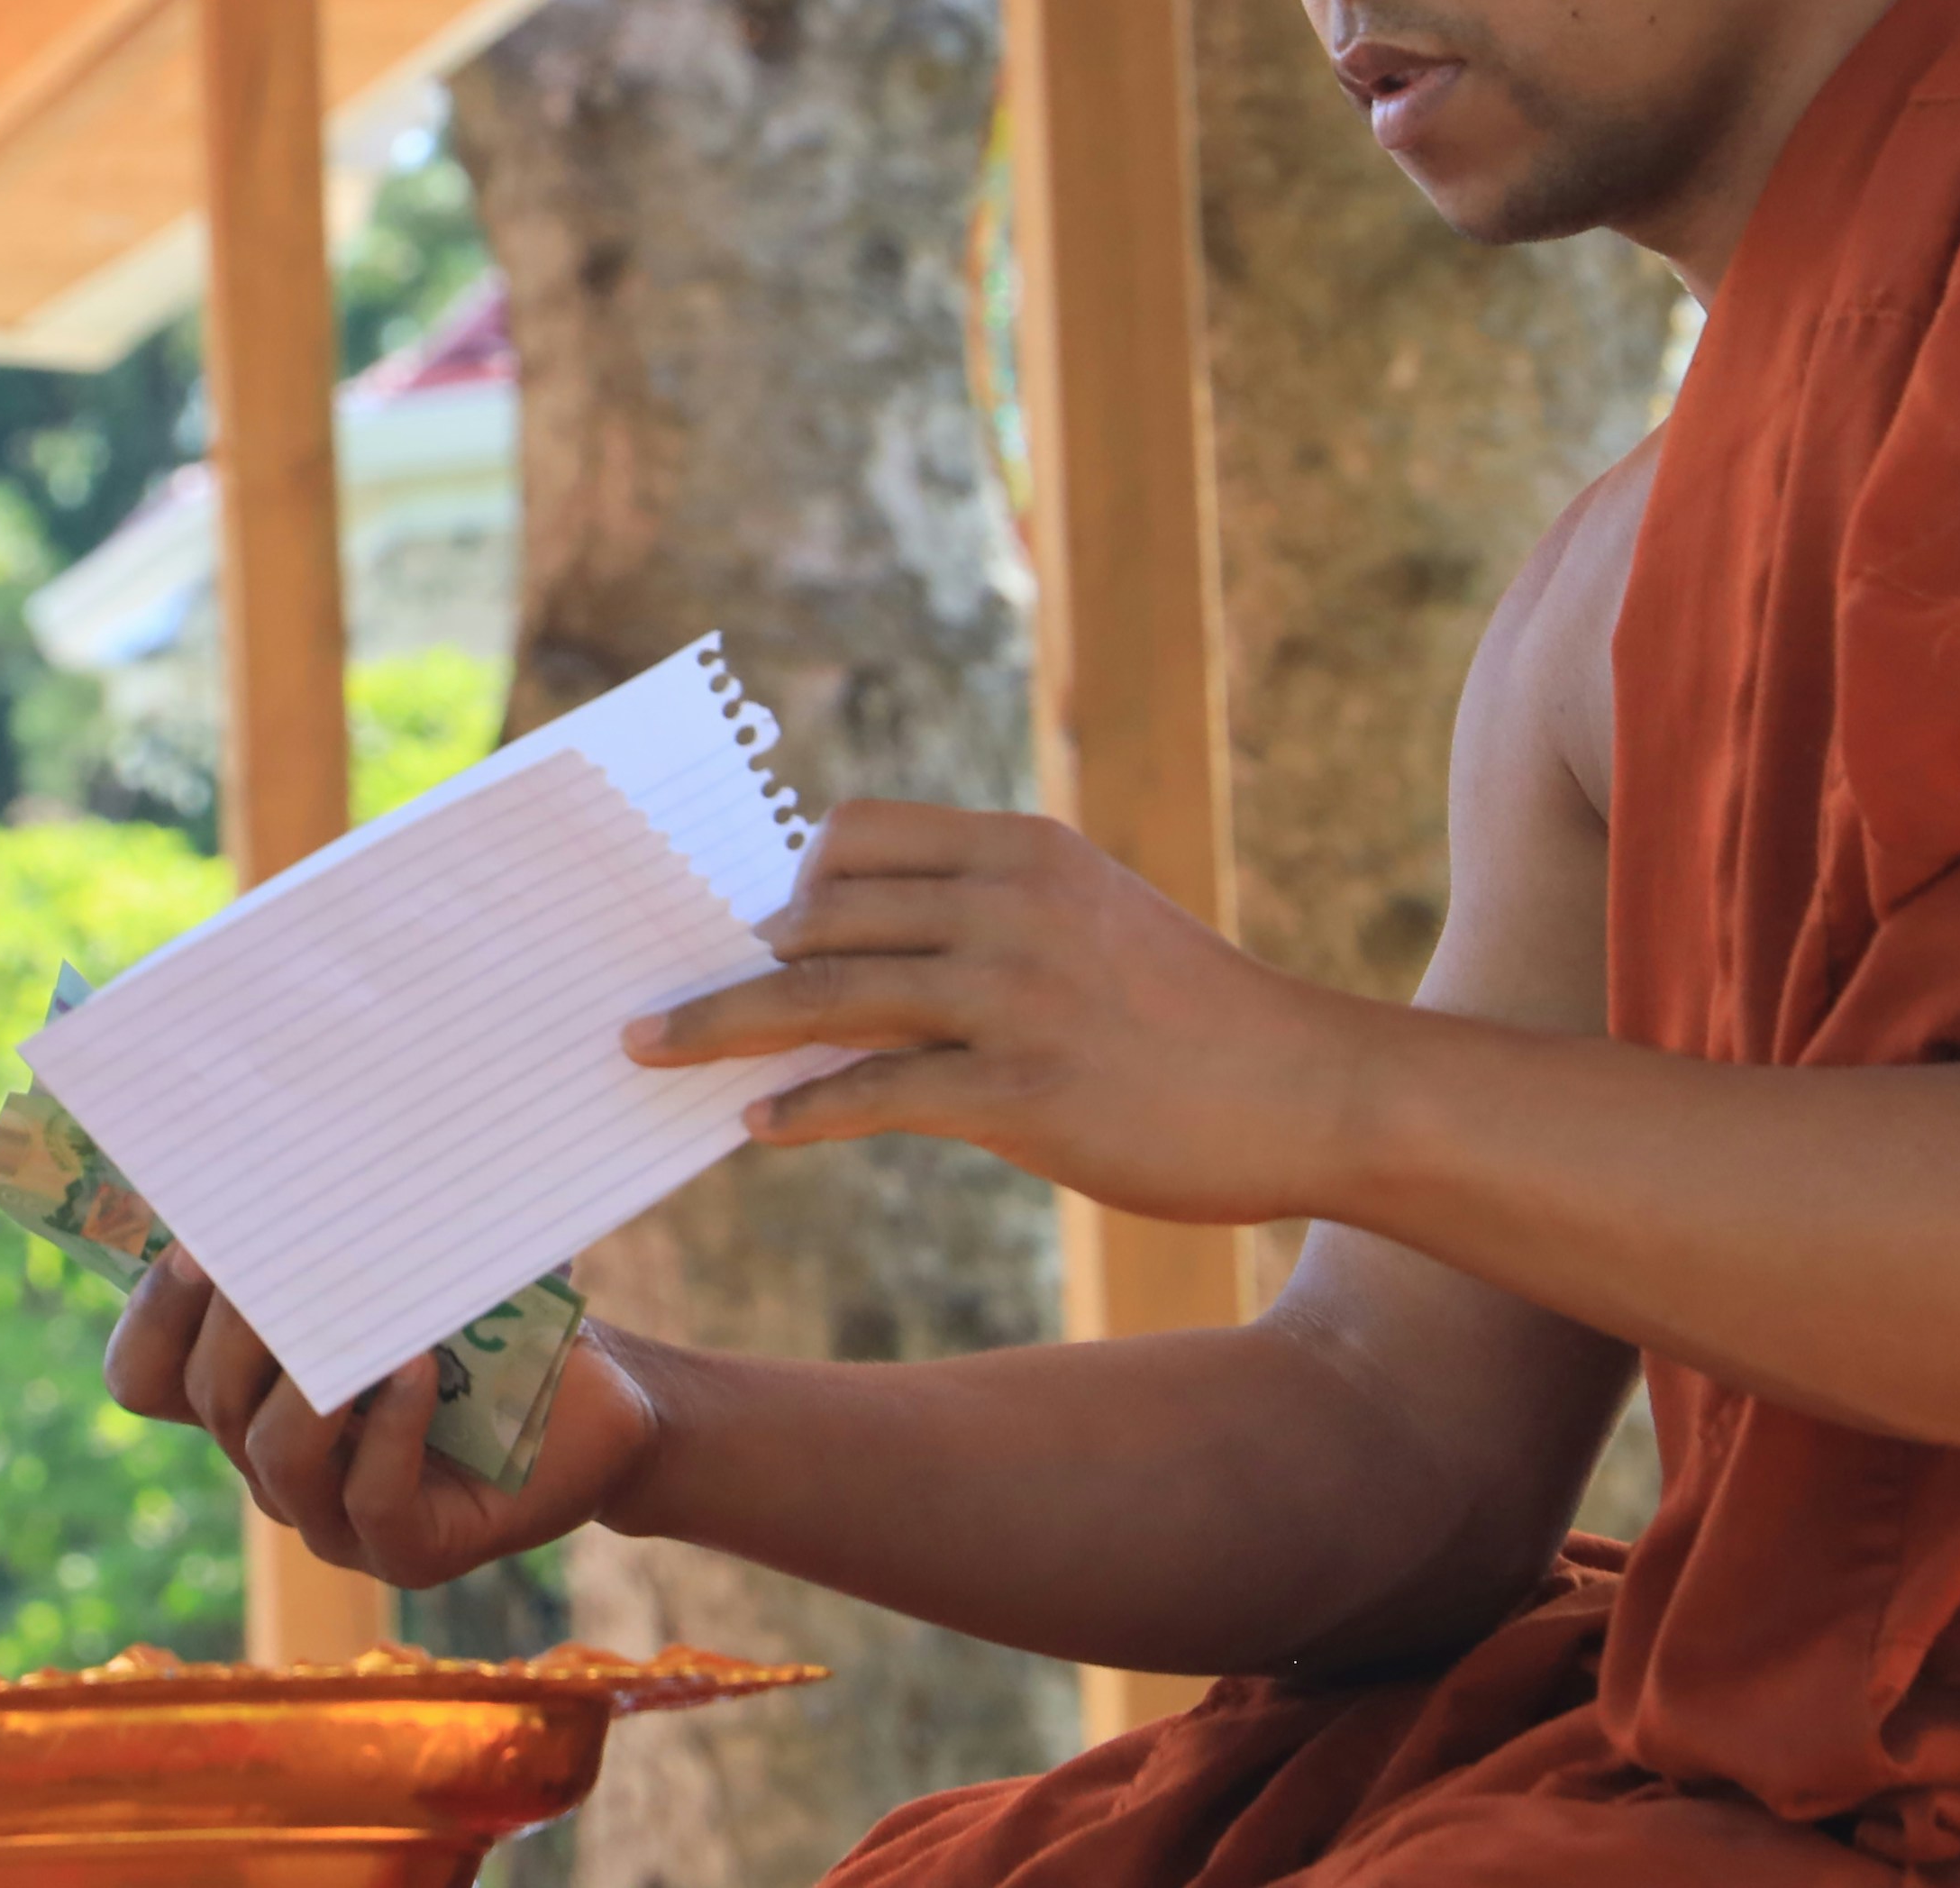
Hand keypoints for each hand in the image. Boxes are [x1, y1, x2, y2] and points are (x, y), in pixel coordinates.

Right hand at [102, 1242, 663, 1587]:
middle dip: (229, 1324)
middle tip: (264, 1255)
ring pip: (272, 1455)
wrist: (599, 1401)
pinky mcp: (406, 1553)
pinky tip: (417, 1370)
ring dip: (305, 1382)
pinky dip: (387, 1429)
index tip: (190, 1241)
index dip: (151, 1313)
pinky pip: (367, 1498)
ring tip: (354, 1320)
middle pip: (206, 1400)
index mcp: (252, 1392)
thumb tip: (313, 1123)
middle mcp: (273, 1459)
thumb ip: (349, 1222)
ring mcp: (334, 1519)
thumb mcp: (410, 1261)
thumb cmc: (494, 1320)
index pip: (145, 1375)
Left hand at [629, 800, 1366, 1222]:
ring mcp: (1015, 996)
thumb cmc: (1189, 1016)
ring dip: (723, 1027)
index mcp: (1021, 849)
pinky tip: (758, 1124)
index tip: (728, 929)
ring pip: (825, 998)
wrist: (1312, 1089)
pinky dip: (804, 1107)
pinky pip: (879, 1092)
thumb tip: (845, 945)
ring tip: (653, 1053)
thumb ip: (983, 914)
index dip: (782, 883)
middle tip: (647, 1001)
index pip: (855, 835)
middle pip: (819, 916)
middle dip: (724, 958)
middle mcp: (1008, 904)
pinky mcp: (1026, 1091)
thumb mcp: (1090, 919)